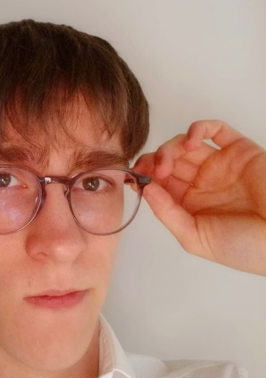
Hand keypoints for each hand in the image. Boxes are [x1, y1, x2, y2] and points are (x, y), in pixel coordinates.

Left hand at [132, 120, 265, 275]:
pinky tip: (189, 143)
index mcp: (188, 204)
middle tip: (148, 170)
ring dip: (169, 148)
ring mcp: (219, 165)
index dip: (144, 178)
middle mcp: (201, 183)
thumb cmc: (244, 247)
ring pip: (184, 145)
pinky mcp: (239, 150)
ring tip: (167, 162)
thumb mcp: (195, 238)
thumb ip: (168, 214)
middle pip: (168, 162)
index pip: (159, 184)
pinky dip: (198, 129)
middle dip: (152, 162)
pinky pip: (216, 130)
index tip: (134, 178)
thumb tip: (145, 190)